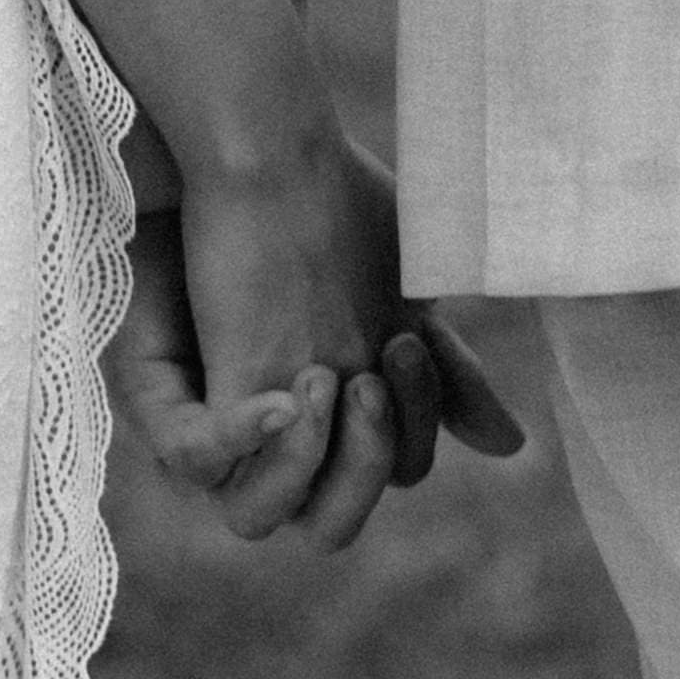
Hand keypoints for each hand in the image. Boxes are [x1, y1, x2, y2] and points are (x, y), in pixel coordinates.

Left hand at [107, 156, 528, 554]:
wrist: (243, 156)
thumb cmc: (319, 219)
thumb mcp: (399, 295)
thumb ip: (446, 369)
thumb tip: (507, 444)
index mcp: (339, 427)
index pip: (393, 476)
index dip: (410, 428)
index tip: (408, 341)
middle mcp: (281, 444)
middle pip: (330, 522)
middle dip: (367, 459)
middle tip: (369, 373)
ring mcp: (225, 429)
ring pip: (257, 514)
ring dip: (302, 462)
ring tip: (322, 380)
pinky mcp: (172, 396)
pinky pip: (196, 460)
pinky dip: (240, 439)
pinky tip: (281, 391)